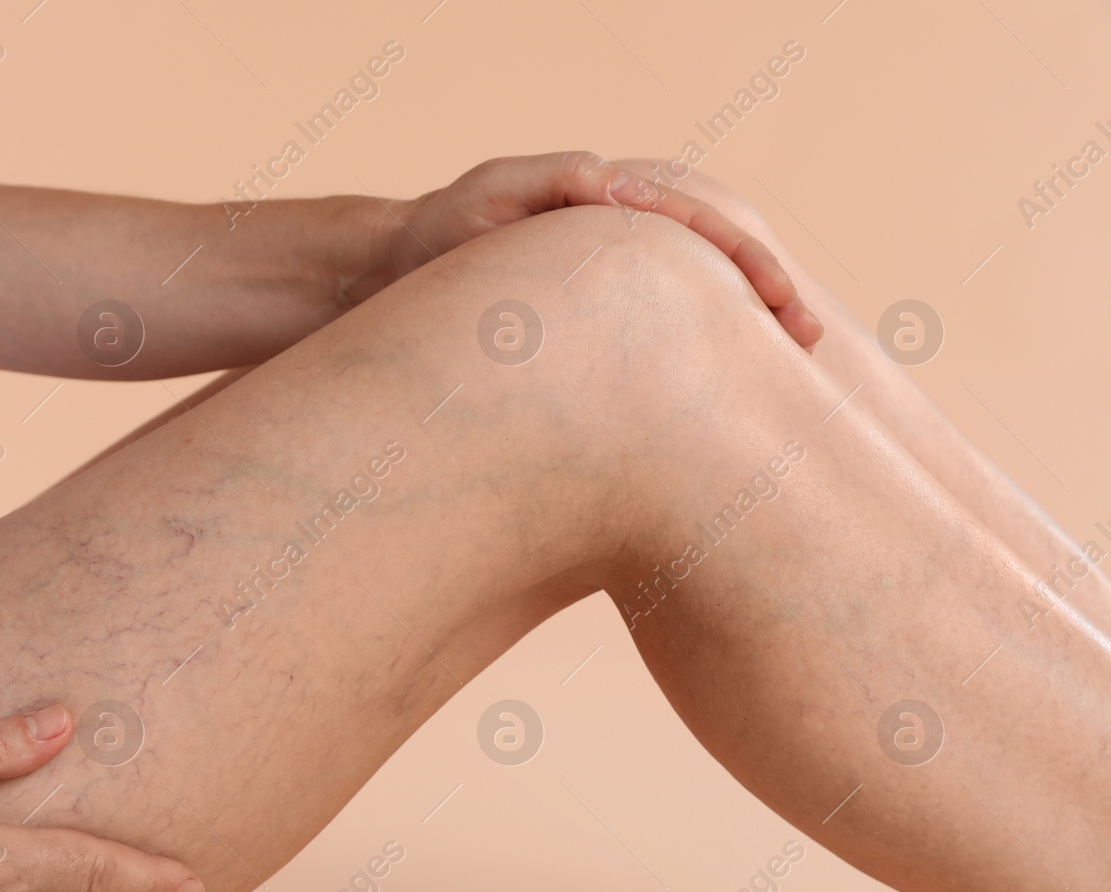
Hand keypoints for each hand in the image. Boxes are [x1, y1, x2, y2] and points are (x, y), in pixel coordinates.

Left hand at [372, 151, 822, 349]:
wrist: (400, 270)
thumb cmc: (441, 231)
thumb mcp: (488, 194)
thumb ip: (552, 178)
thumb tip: (618, 185)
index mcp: (611, 202)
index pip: (699, 223)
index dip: (744, 259)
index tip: (781, 299)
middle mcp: (624, 237)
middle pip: (715, 259)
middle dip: (768, 294)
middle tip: (812, 339)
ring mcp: (616, 281)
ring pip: (699, 300)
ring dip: (746, 330)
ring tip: (792, 367)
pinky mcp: (600, 322)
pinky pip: (665, 334)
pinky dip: (703, 355)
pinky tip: (729, 393)